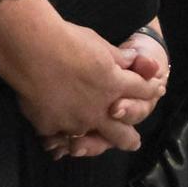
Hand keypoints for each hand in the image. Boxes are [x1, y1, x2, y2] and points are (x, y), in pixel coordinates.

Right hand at [13, 16, 159, 158]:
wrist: (31, 49)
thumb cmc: (66, 39)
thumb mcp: (97, 42)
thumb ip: (116, 56)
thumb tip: (133, 59)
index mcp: (114, 84)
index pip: (141, 90)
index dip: (150, 90)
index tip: (156, 92)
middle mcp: (99, 109)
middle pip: (123, 132)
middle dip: (129, 138)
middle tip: (133, 141)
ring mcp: (76, 121)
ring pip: (90, 140)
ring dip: (93, 142)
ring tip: (90, 146)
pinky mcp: (51, 126)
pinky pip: (56, 137)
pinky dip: (56, 138)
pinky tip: (54, 142)